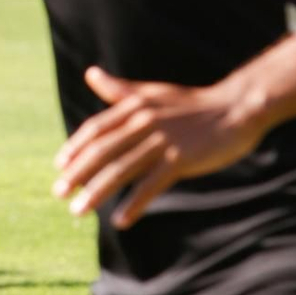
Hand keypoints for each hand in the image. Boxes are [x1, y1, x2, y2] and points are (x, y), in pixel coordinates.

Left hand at [53, 67, 266, 228]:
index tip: (59, 166)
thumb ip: (120, 90)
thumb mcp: (153, 93)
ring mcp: (161, 141)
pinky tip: (120, 220)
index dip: (75, 148)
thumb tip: (91, 73)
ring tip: (78, 211)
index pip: (95, 129)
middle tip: (59, 193)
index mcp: (134, 106)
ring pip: (120, 170)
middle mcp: (143, 122)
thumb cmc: (192, 104)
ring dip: (96, 193)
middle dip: (77, 174)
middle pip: (101, 151)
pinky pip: (150, 186)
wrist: (236, 108)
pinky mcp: (180, 159)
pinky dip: (133, 204)